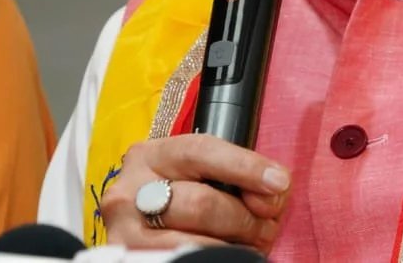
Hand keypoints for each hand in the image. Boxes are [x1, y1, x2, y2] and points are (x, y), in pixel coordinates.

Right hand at [100, 134, 291, 252]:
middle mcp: (129, 191)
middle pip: (200, 203)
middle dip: (244, 218)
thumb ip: (237, 173)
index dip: (245, 166)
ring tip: (251, 244)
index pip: (201, 151)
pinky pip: (180, 259)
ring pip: (192, 241)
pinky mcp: (129, 259)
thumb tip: (272, 191)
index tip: (278, 182)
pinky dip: (214, 257)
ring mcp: (125, 231)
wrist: (145, 226)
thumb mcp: (202, 175)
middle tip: (267, 227)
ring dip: (233, 246)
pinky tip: (229, 255)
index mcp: (150, 156)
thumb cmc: (183, 195)